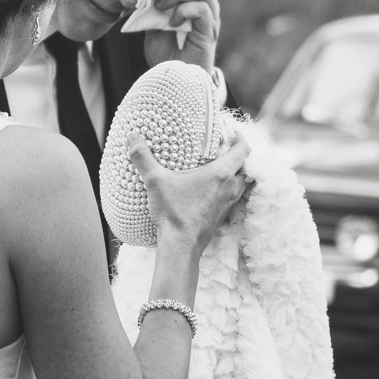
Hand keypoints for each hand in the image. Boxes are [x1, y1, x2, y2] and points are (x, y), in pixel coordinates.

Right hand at [128, 130, 249, 254]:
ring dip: (237, 172)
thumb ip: (143, 157)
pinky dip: (230, 188)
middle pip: (246, 166)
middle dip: (240, 155)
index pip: (244, 150)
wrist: (180, 246)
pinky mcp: (224, 215)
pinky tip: (213, 188)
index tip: (233, 132)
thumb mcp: (155, 181)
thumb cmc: (173, 213)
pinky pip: (235, 196)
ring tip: (221, 165)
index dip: (241, 138)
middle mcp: (231, 187)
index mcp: (221, 174)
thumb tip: (131, 136)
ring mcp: (229, 203)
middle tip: (226, 147)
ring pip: (243, 182)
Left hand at [142, 0, 219, 70]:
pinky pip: (202, 9)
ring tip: (161, 8)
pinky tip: (172, 23)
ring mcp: (210, 17)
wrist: (173, 79)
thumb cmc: (165, 52)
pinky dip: (184, 11)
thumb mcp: (152, 22)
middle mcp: (206, 4)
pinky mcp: (209, 31)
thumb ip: (152, 4)